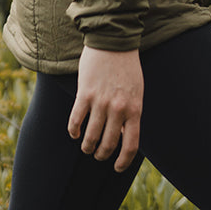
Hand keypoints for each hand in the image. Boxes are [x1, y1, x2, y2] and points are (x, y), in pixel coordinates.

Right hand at [68, 46, 142, 171]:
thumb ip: (131, 113)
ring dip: (87, 146)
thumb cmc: (127, 68)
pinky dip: (74, 131)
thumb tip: (123, 136)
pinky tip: (74, 133)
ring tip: (85, 146)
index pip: (131, 145)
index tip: (116, 167)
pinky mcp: (85, 94)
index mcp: (135, 109)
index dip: (123, 161)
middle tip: (97, 154)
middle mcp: (119, 109)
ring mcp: (101, 102)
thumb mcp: (137, 92)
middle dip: (101, 154)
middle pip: (109, 145)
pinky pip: (76, 120)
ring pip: (91, 136)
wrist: (114, 42)